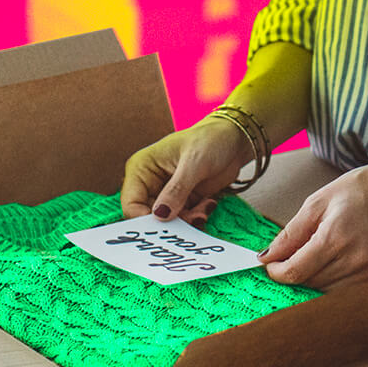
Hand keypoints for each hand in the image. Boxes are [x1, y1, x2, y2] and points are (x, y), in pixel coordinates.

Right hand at [120, 117, 252, 228]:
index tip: (167, 227)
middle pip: (149, 217)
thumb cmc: (211, 139)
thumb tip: (160, 216)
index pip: (131, 203)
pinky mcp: (184, 200)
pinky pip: (184, 219)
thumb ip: (177, 190)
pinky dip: (196, 217)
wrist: (235, 139)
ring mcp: (167, 193)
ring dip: (187, 221)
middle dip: (171, 222)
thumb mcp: (193, 162)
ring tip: (204, 211)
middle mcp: (150, 182)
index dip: (144, 219)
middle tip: (193, 220)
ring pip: (168, 222)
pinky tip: (209, 204)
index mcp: (142, 168)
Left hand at [258, 161, 367, 290]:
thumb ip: (291, 232)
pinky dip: (335, 284)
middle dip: (294, 274)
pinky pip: (348, 294)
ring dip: (314, 281)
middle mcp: (356, 259)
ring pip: (328, 294)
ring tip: (317, 257)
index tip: (270, 265)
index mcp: (336, 236)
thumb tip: (266, 256)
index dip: (277, 272)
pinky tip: (336, 264)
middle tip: (291, 258)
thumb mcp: (318, 202)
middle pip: (310, 284)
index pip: (296, 272)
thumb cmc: (360, 191)